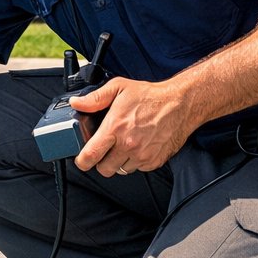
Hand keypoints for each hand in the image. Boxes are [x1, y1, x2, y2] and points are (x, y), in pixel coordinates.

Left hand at [70, 76, 200, 175]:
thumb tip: (77, 103)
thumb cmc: (151, 96)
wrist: (181, 103)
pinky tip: (138, 147)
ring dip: (119, 161)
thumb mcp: (119, 88)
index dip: (82, 161)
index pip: (90, 156)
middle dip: (101, 162)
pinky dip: (135, 162)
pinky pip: (137, 169)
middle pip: (104, 169)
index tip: (82, 160)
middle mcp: (128, 145)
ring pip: (120, 170)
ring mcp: (142, 155)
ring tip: (124, 145)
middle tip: (105, 150)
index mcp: (115, 128)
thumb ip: (95, 98)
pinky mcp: (154, 161)